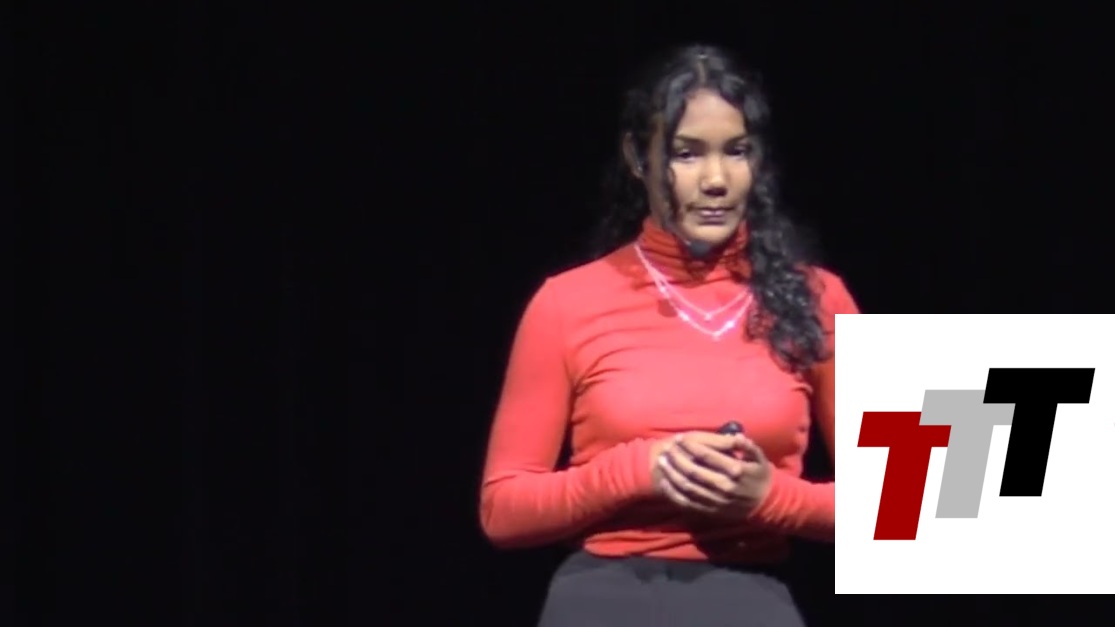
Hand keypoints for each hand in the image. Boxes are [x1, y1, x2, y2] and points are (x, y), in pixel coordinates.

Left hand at [651, 432, 771, 515]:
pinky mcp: (711, 512)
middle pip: (693, 471)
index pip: (706, 455)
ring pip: (687, 487)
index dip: (690, 446)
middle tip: (667, 448)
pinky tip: (665, 483)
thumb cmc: (760, 476)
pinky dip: (674, 494)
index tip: (679, 438)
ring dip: (672, 474)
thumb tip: (735, 435)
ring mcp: (716, 501)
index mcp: (735, 470)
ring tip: (661, 462)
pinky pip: (688, 503)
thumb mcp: (759, 457)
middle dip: (677, 458)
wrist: (766, 504)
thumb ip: (746, 445)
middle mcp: (724, 486)